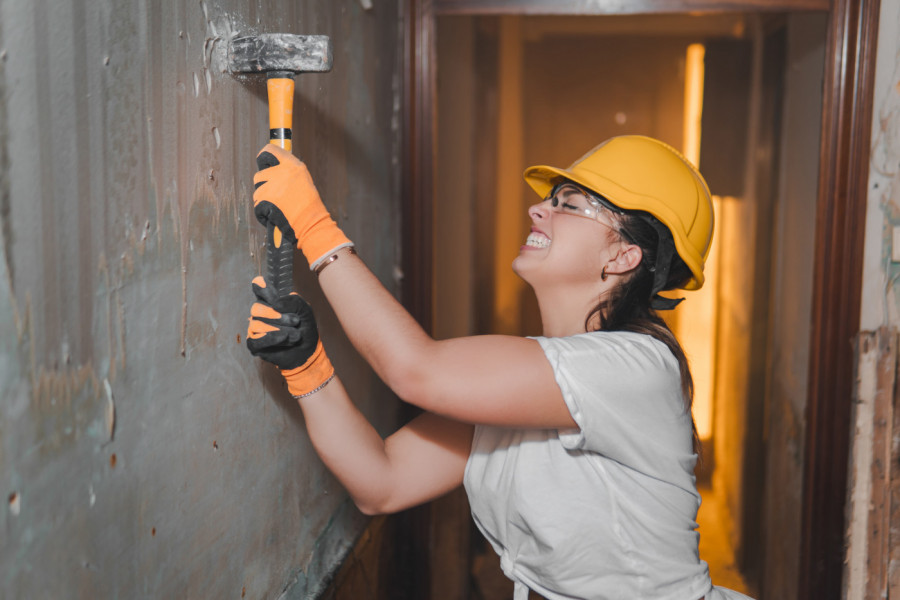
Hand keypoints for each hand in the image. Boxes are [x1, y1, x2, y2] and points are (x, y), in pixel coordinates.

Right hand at [247, 276, 334, 396]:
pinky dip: (272, 338)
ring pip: (258, 324)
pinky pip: (256, 339)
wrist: (308, 350)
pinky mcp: (254, 344)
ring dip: (281, 329)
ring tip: (295, 335)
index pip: (259, 287)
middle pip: (257, 308)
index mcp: (271, 301)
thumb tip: (276, 304)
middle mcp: (260, 313)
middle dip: (278, 315)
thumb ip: (293, 301)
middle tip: (296, 321)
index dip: (262, 286)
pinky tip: (284, 338)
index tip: (265, 285)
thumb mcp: (305, 310)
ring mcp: (255, 328)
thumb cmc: (304, 327)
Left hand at [253, 144, 352, 268]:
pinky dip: (263, 211)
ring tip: (278, 206)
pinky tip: (274, 213)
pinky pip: (257, 204)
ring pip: (257, 191)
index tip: (264, 159)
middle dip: (263, 185)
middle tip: (275, 194)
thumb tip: (272, 168)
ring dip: (263, 199)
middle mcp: (281, 173)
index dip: (265, 155)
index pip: (271, 150)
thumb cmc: (310, 205)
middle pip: (259, 174)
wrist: (311, 222)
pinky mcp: (265, 200)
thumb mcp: (304, 180)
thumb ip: (289, 172)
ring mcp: (272, 186)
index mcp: (293, 165)